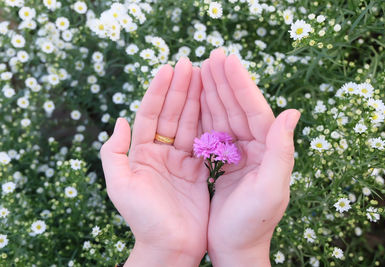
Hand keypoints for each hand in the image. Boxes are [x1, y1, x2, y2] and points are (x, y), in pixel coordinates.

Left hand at [100, 58, 208, 266]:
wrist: (170, 247)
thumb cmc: (143, 219)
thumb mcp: (119, 185)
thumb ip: (114, 152)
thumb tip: (120, 120)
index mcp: (141, 153)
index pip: (150, 114)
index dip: (158, 91)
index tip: (168, 68)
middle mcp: (160, 153)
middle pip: (171, 114)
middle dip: (179, 89)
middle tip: (190, 63)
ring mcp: (181, 161)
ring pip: (189, 124)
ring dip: (195, 100)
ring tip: (203, 76)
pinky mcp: (198, 171)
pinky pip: (204, 141)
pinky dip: (209, 122)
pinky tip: (215, 104)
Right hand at [201, 48, 299, 265]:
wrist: (235, 248)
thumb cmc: (252, 224)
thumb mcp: (271, 188)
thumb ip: (282, 150)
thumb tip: (293, 111)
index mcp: (269, 150)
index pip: (255, 109)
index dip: (240, 84)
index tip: (226, 60)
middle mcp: (257, 147)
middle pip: (239, 108)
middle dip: (225, 82)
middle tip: (212, 56)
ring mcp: (240, 153)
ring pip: (225, 116)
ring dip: (214, 93)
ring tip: (202, 70)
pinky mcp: (225, 161)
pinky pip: (214, 131)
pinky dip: (205, 113)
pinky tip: (196, 100)